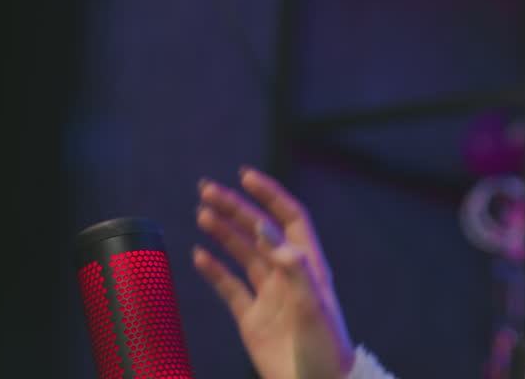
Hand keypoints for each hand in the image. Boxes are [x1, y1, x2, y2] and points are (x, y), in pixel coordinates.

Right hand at [193, 167, 355, 378]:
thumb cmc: (325, 349)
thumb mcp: (312, 305)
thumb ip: (290, 266)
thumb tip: (265, 228)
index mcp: (309, 266)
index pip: (289, 218)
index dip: (270, 195)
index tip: (245, 176)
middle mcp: (288, 275)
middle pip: (259, 231)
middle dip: (236, 208)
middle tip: (207, 188)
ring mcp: (269, 296)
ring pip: (242, 255)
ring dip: (223, 232)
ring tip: (202, 212)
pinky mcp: (252, 319)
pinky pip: (230, 288)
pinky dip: (214, 270)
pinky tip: (199, 254)